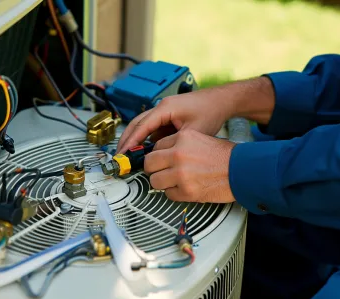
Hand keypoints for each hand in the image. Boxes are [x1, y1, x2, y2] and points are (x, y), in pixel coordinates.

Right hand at [117, 87, 232, 153]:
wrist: (221, 101)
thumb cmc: (210, 112)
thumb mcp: (193, 131)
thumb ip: (175, 142)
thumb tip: (159, 155)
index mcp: (165, 108)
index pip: (142, 126)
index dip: (130, 141)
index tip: (122, 153)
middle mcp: (161, 107)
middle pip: (137, 123)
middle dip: (126, 139)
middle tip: (118, 156)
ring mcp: (164, 111)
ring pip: (143, 125)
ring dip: (134, 139)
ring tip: (127, 154)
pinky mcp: (168, 116)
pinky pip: (153, 128)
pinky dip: (146, 138)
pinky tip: (143, 151)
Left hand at [144, 129, 235, 202]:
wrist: (242, 171)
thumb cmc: (225, 156)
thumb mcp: (200, 139)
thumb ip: (180, 145)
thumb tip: (162, 154)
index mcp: (183, 137)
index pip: (156, 146)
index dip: (158, 155)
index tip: (159, 161)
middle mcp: (178, 154)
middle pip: (149, 163)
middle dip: (153, 169)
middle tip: (160, 172)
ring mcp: (181, 173)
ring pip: (155, 181)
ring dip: (162, 183)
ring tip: (173, 182)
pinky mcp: (186, 191)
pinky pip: (168, 194)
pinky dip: (174, 193)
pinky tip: (185, 188)